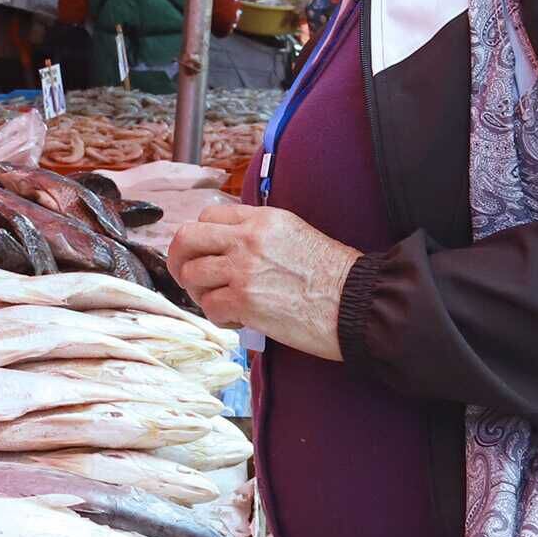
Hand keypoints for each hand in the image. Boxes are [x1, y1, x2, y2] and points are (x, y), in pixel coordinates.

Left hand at [166, 202, 358, 359]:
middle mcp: (247, 239)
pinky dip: (219, 317)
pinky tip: (238, 320)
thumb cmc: (334, 275)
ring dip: (200, 293)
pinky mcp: (245, 301)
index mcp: (262, 220)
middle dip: (179, 259)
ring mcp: (243, 270)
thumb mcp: (295, 234)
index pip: (208, 216)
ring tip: (221, 302)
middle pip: (186, 238)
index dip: (200, 237)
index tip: (204, 253)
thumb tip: (230, 247)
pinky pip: (210, 307)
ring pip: (192, 275)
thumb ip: (259, 234)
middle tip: (188, 276)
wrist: (357, 302)